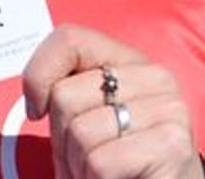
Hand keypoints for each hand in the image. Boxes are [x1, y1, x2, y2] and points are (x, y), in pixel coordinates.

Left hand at [22, 25, 201, 178]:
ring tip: (100, 173)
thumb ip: (66, 95)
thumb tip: (34, 92)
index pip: (69, 40)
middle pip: (64, 95)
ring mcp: (167, 107)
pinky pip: (99, 161)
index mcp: (130, 61)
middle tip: (83, 160)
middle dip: (61, 139)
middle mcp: (154, 77)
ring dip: (78, 166)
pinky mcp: (170, 143)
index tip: (36, 109)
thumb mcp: (88, 120)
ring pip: (79, 131)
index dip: (38, 75)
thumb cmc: (122, 167)